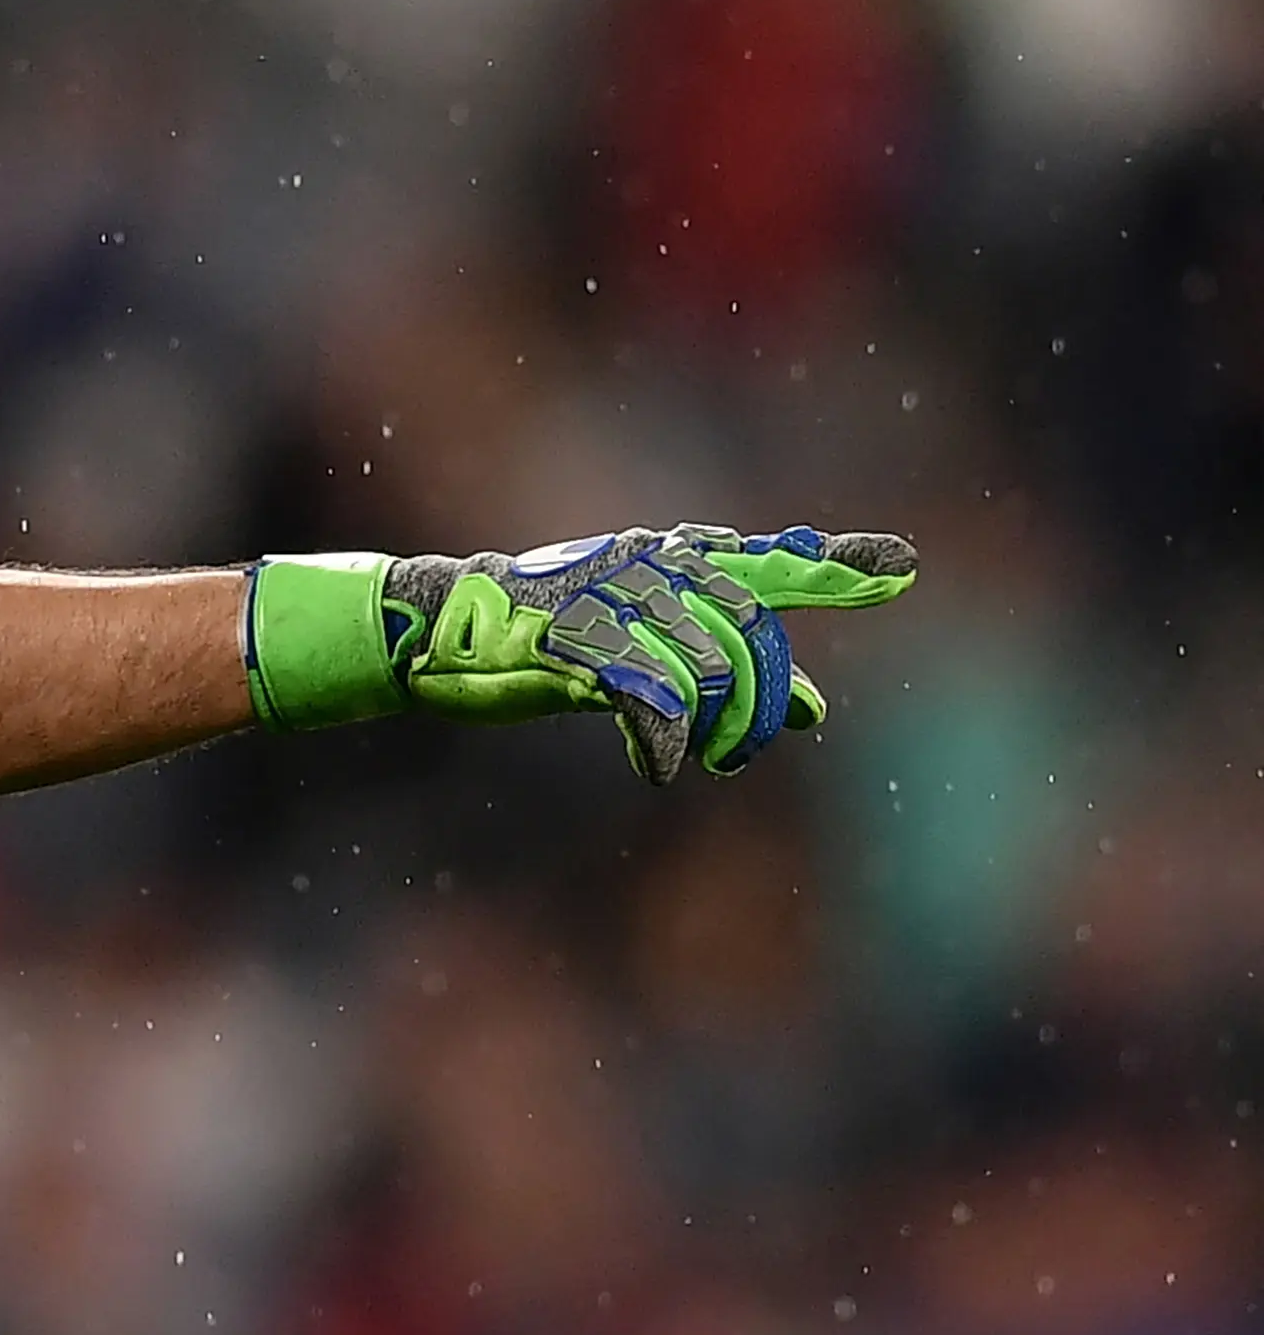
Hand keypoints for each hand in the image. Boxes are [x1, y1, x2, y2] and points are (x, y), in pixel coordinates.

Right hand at [247, 524, 917, 781]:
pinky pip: (644, 694)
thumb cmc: (532, 643)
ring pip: (706, 665)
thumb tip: (818, 712)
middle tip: (770, 736)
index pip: (767, 565)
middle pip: (747, 630)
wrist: (428, 630)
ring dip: (718, 727)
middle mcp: (647, 570)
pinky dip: (661, 742)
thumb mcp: (640, 657)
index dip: (836, 568)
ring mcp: (609, 601)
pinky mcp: (571, 639)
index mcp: (668, 564)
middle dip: (765, 693)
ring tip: (708, 758)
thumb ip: (725, 675)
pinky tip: (658, 770)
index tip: (906, 568)